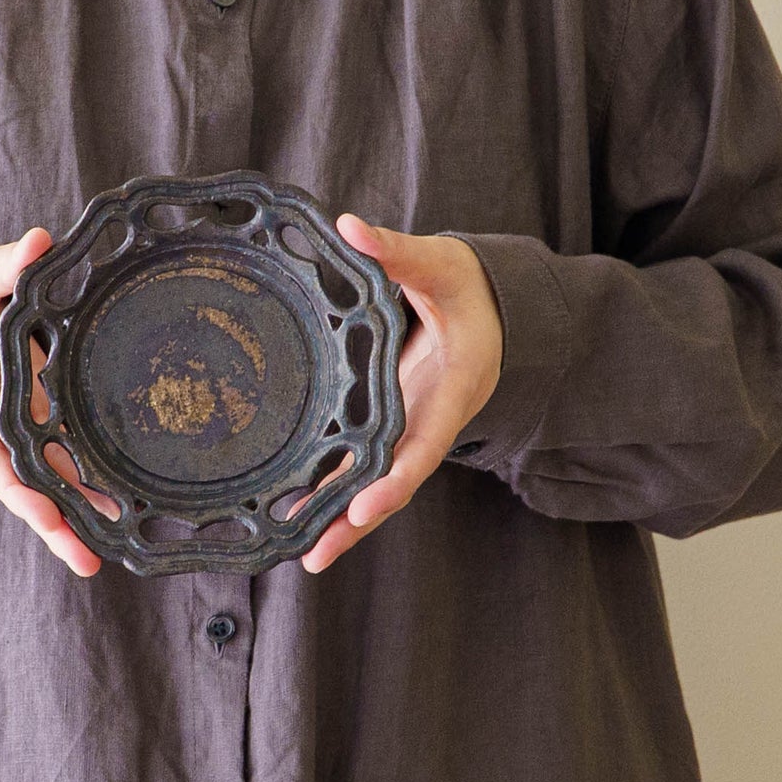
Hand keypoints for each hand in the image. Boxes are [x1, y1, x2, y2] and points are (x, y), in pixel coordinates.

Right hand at [0, 229, 116, 576]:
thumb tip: (38, 244)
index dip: (17, 488)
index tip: (47, 516)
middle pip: (20, 483)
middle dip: (53, 523)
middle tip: (90, 561)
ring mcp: (12, 420)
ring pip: (44, 476)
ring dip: (76, 511)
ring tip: (117, 542)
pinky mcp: (34, 412)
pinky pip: (59, 452)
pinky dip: (84, 478)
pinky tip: (119, 501)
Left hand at [298, 215, 504, 572]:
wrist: (486, 309)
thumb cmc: (465, 287)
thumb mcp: (439, 265)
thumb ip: (397, 251)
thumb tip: (349, 226)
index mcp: (450, 391)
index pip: (424, 445)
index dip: (396, 478)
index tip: (366, 504)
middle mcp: (427, 423)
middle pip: (392, 485)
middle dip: (357, 522)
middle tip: (314, 556)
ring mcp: (406, 433)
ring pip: (374, 488)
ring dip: (340, 522)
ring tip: (298, 553)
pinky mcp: (386, 432)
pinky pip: (359, 471)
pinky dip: (333, 498)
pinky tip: (295, 519)